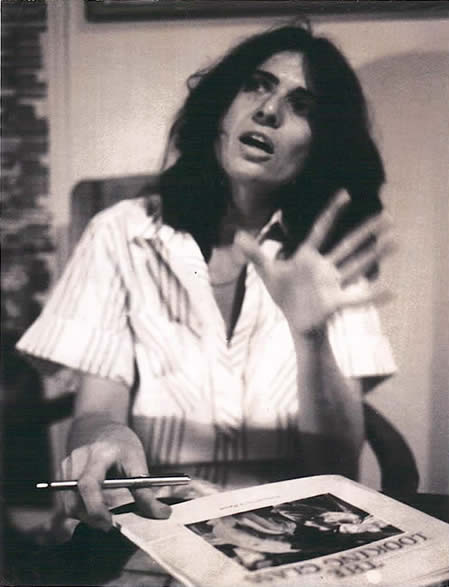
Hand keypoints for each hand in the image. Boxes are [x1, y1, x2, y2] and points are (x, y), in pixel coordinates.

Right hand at [57, 421, 170, 530]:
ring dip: (86, 516)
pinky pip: (68, 502)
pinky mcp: (62, 476)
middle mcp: (78, 459)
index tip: (109, 523)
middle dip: (92, 517)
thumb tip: (163, 513)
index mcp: (99, 453)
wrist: (103, 430)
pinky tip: (95, 505)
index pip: (88, 484)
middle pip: (75, 500)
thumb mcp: (138, 462)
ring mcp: (67, 467)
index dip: (96, 508)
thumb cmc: (122, 445)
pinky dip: (81, 510)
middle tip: (110, 524)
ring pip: (69, 505)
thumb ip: (146, 491)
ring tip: (104, 513)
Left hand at [235, 191, 393, 333]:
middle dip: (367, 231)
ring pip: (357, 265)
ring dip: (376, 253)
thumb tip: (238, 235)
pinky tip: (390, 290)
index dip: (333, 212)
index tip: (346, 194)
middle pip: (349, 245)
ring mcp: (332, 283)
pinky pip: (356, 298)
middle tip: (388, 216)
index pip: (322, 230)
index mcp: (308, 257)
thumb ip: (255, 254)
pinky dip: (372, 295)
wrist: (295, 322)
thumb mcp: (268, 273)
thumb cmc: (285, 295)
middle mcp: (325, 267)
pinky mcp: (334, 302)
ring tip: (396, 240)